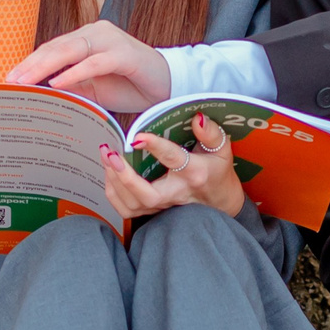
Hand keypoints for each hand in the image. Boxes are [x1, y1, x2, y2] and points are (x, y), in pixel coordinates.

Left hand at [9, 20, 169, 112]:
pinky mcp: (124, 54)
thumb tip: (39, 96)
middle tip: (9, 80)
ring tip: (25, 80)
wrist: (168, 86)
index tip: (9, 79)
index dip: (30, 63)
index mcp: (86, 40)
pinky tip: (58, 83)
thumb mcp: (93, 89)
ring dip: (45, 66)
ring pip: (71, 50)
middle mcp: (95, 33)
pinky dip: (75, 72)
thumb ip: (70, 87)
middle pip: (56, 47)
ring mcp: (110, 40)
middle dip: (31, 64)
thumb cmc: (130, 86)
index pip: (51, 49)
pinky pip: (95, 62)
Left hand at [100, 115, 244, 219]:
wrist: (221, 201)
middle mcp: (177, 192)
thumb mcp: (222, 149)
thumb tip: (196, 118)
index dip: (155, 146)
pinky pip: (127, 211)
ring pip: (133, 205)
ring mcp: (164, 205)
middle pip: (148, 195)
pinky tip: (110, 174)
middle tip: (110, 153)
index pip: (173, 159)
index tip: (137, 136)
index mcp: (195, 172)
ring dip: (114, 182)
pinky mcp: (154, 211)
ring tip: (107, 158)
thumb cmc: (218, 171)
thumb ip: (211, 132)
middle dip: (124, 175)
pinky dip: (113, 193)